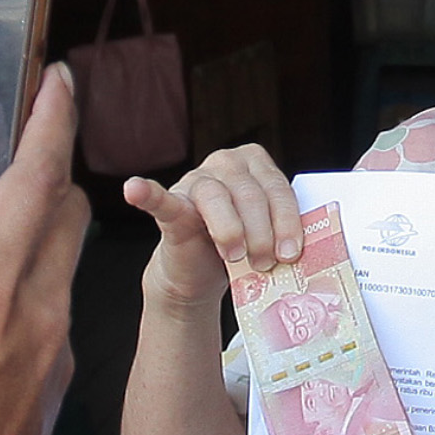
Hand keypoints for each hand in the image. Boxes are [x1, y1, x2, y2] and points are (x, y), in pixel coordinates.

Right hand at [0, 67, 86, 434]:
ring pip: (56, 270)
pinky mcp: (48, 400)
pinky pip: (44, 319)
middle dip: (45, 173)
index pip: (33, 185)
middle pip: (63, 219)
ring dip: (28, 237)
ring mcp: (49, 364)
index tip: (58, 81)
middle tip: (8, 147)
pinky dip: (18, 291)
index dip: (50, 123)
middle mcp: (33, 323)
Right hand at [120, 143, 299, 312]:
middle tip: (266, 264)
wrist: (203, 271)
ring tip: (235, 258)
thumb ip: (282, 231)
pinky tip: (134, 189)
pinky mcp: (172, 204)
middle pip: (249, 193)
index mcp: (256, 163)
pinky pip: (160, 198)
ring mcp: (195, 181)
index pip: (276, 187)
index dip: (287, 221)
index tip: (292, 253)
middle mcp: (225, 163)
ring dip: (229, 231)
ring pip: (216, 197)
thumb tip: (301, 252)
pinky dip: (146, 193)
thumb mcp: (269, 234)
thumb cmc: (244, 248)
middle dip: (261, 232)